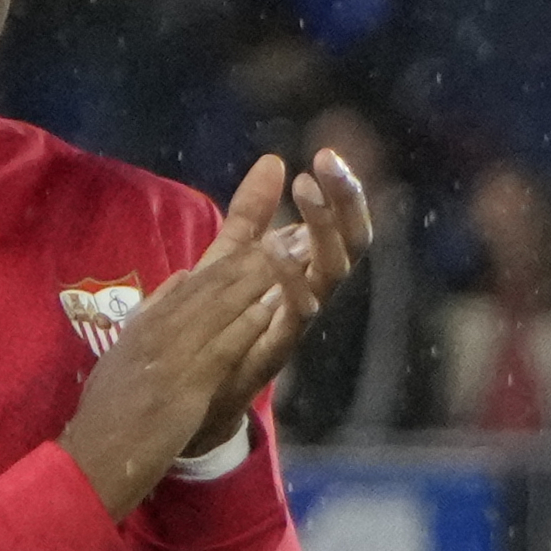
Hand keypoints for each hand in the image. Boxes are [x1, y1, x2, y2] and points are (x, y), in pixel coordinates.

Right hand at [62, 220, 292, 514]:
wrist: (90, 462)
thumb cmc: (108, 419)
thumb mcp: (126, 358)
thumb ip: (154, 317)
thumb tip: (183, 277)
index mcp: (145, 325)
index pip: (198, 282)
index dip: (238, 258)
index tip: (271, 238)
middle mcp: (156, 331)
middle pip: (215, 284)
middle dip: (260, 256)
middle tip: (298, 232)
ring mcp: (168, 356)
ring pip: (222, 306)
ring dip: (264, 278)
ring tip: (297, 253)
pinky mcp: (181, 385)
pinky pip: (221, 346)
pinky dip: (249, 323)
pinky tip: (275, 304)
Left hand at [187, 145, 375, 446]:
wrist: (199, 395)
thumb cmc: (223, 324)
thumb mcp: (234, 255)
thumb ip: (253, 212)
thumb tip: (273, 160)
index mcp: (308, 269)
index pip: (342, 225)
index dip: (342, 193)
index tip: (326, 155)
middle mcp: (316, 293)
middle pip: (351, 243)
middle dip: (344, 201)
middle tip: (326, 164)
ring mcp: (301, 320)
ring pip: (333, 271)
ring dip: (323, 229)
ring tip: (306, 190)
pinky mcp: (280, 347)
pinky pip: (301, 312)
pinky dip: (294, 280)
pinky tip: (278, 248)